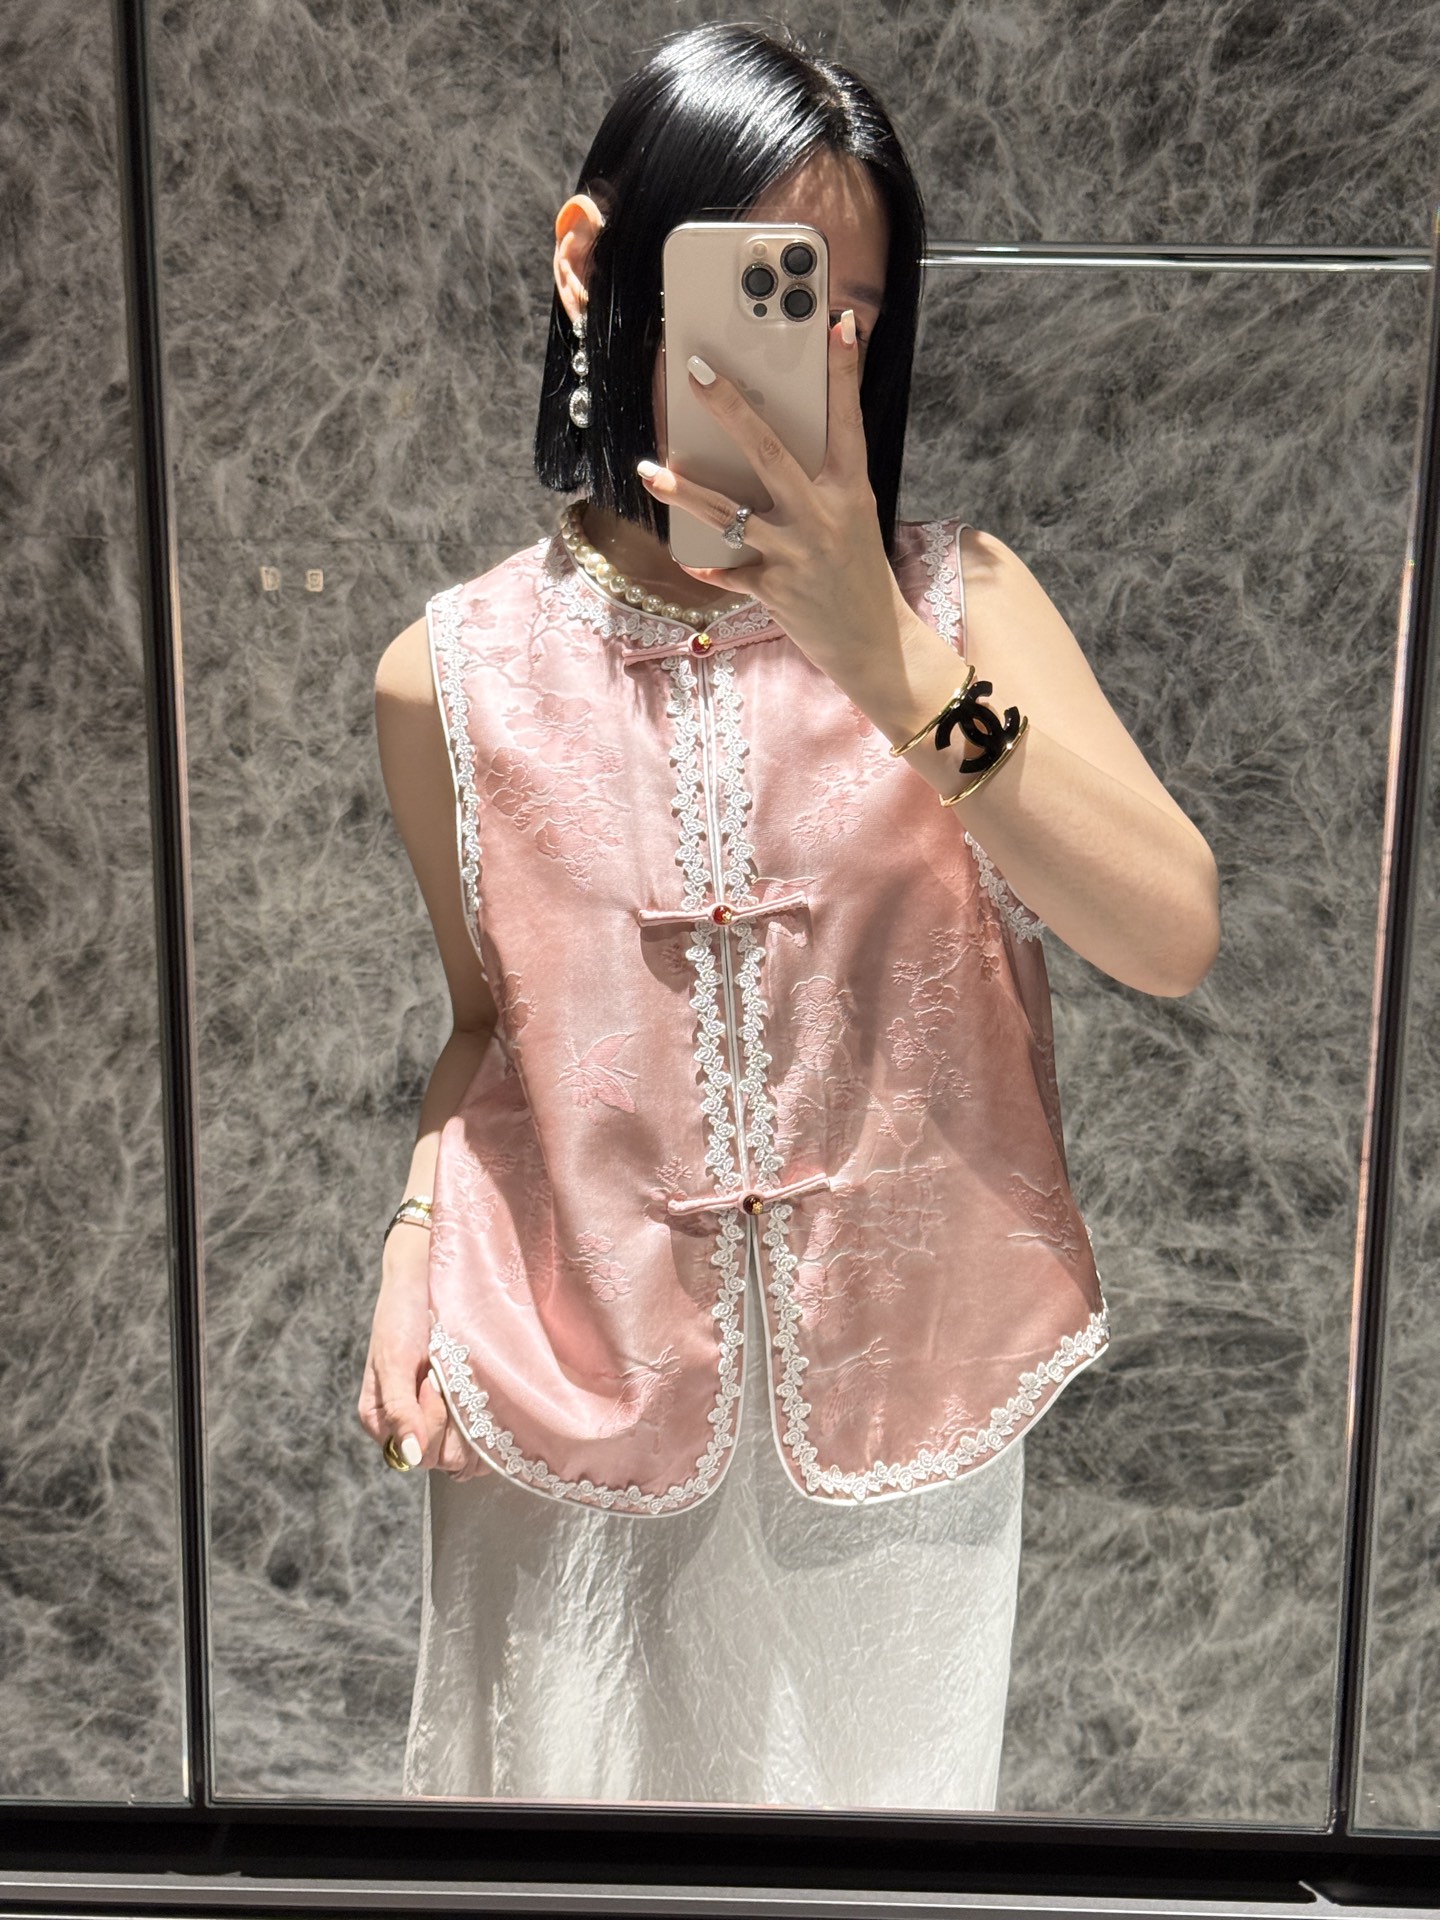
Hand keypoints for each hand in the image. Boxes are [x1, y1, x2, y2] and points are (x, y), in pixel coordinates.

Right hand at [357, 1224, 492, 1481]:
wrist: (425, 1275)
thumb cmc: (402, 1314)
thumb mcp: (394, 1360)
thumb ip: (398, 1409)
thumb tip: (410, 1456)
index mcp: (381, 1420)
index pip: (418, 1456)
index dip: (430, 1425)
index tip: (430, 1382)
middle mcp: (408, 1425)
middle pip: (442, 1458)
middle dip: (449, 1420)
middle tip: (442, 1376)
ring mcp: (438, 1416)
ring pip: (466, 1450)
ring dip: (470, 1417)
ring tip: (458, 1376)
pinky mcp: (462, 1404)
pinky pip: (482, 1433)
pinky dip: (487, 1414)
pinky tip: (477, 1383)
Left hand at [637, 311, 909, 678]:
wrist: (875, 645)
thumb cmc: (859, 575)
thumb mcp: (855, 519)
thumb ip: (823, 483)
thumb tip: (774, 446)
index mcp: (851, 491)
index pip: (848, 420)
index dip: (844, 372)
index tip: (837, 324)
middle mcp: (823, 516)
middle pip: (768, 450)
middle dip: (729, 407)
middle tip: (696, 373)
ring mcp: (795, 553)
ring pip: (728, 511)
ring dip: (684, 490)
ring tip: (651, 471)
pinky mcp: (773, 589)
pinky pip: (728, 570)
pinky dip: (706, 565)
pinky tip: (687, 559)